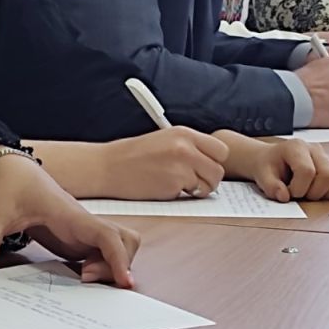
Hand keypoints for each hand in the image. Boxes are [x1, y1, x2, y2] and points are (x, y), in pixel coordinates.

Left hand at [0, 154, 139, 286]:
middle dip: (119, 264)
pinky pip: (103, 253)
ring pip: (119, 246)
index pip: (106, 235)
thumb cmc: (9, 185)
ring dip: (112, 265)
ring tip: (82, 276)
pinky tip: (78, 276)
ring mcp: (83, 231)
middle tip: (87, 278)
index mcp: (69, 215)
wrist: (11, 169)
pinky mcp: (77, 238)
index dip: (118, 258)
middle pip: (126, 241)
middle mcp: (83, 222)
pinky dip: (101, 267)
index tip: (124, 282)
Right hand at [95, 128, 228, 199]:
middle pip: (218, 170)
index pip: (221, 150)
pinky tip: (163, 188)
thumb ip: (187, 147)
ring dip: (196, 190)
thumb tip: (208, 162)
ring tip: (176, 185)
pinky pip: (189, 196)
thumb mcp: (163, 140)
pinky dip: (179, 195)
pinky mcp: (173, 184)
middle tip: (194, 182)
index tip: (204, 168)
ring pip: (208, 186)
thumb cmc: (131, 156)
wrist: (107, 167)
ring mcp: (181, 166)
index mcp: (184, 133)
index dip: (214, 162)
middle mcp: (185, 148)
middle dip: (209, 180)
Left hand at [219, 132, 328, 200]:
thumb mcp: (261, 174)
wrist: (271, 160)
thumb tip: (284, 196)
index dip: (299, 188)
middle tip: (302, 196)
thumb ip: (270, 186)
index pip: (307, 171)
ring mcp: (328, 157)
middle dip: (314, 193)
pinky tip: (327, 193)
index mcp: (297, 148)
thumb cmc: (268, 166)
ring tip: (313, 194)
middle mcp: (316, 150)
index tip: (290, 194)